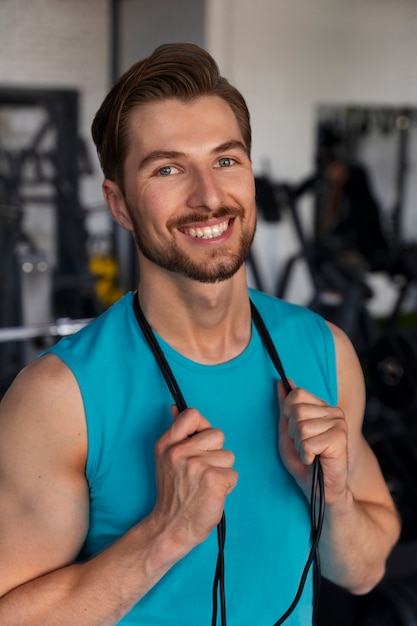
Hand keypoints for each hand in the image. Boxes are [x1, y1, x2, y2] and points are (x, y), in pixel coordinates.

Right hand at [151, 406, 237, 553]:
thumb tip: (176, 408)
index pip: (192, 414)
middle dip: (215, 452)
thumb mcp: (166, 459)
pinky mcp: (213, 480)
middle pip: (217, 434)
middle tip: (201, 471)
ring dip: (222, 471)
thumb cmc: (174, 494)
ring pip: (228, 455)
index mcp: (166, 444)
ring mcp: (196, 466)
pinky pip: (233, 474)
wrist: (170, 528)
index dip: (202, 427)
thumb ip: (176, 434)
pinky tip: (211, 494)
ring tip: (205, 485)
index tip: (199, 443)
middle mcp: (179, 452)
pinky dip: (226, 486)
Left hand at [278, 380, 348, 503]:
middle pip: (297, 410)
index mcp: (323, 407)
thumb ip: (285, 408)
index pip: (296, 394)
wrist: (321, 490)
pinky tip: (315, 460)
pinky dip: (305, 455)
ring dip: (299, 445)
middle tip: (303, 446)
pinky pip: (308, 443)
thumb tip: (281, 382)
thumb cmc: (304, 463)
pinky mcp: (340, 440)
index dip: (287, 414)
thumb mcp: (288, 432)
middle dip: (293, 432)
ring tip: (310, 454)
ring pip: (301, 427)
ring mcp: (340, 425)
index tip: (295, 432)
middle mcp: (334, 412)